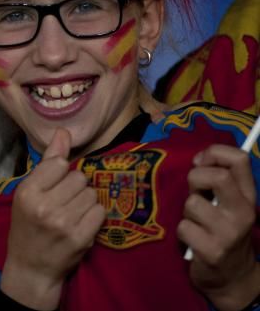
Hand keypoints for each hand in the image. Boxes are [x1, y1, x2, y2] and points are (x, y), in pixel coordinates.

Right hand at [0, 129, 104, 309]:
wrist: (31, 268)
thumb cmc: (27, 226)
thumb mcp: (27, 193)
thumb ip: (47, 162)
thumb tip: (64, 132)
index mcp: (27, 192)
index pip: (59, 163)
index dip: (60, 173)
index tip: (53, 186)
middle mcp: (45, 206)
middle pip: (78, 177)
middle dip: (74, 187)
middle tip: (63, 202)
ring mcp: (64, 223)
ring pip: (91, 193)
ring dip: (85, 201)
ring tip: (72, 213)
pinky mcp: (81, 237)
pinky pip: (100, 211)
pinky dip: (94, 216)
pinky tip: (81, 223)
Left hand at [179, 144, 259, 310]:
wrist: (231, 277)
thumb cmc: (221, 232)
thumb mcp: (226, 204)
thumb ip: (216, 182)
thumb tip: (199, 159)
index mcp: (248, 197)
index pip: (240, 159)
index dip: (214, 153)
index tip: (200, 163)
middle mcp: (243, 213)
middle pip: (218, 177)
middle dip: (196, 179)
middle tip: (195, 193)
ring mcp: (229, 233)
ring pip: (193, 203)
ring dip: (187, 212)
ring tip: (195, 223)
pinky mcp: (212, 251)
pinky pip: (184, 227)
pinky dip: (182, 232)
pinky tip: (192, 241)